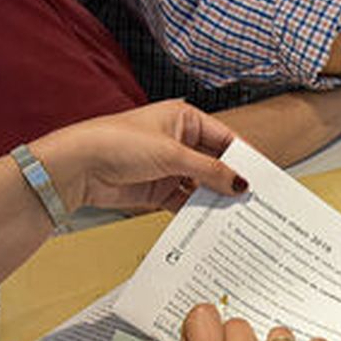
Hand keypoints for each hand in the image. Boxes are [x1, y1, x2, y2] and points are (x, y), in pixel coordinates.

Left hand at [32, 99, 244, 212]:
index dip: (243, 157)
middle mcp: (178, 141)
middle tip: (254, 200)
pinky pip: (185, 201)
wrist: (77, 167)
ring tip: (236, 214)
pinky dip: (196, 211)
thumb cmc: (117, 143)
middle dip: (230, 181)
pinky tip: (211, 221)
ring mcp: (168, 167)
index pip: (224, 137)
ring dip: (214, 198)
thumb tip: (240, 183)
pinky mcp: (157, 189)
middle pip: (214, 163)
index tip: (262, 176)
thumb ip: (210, 170)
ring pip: (201, 185)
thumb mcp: (172, 154)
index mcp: (183, 119)